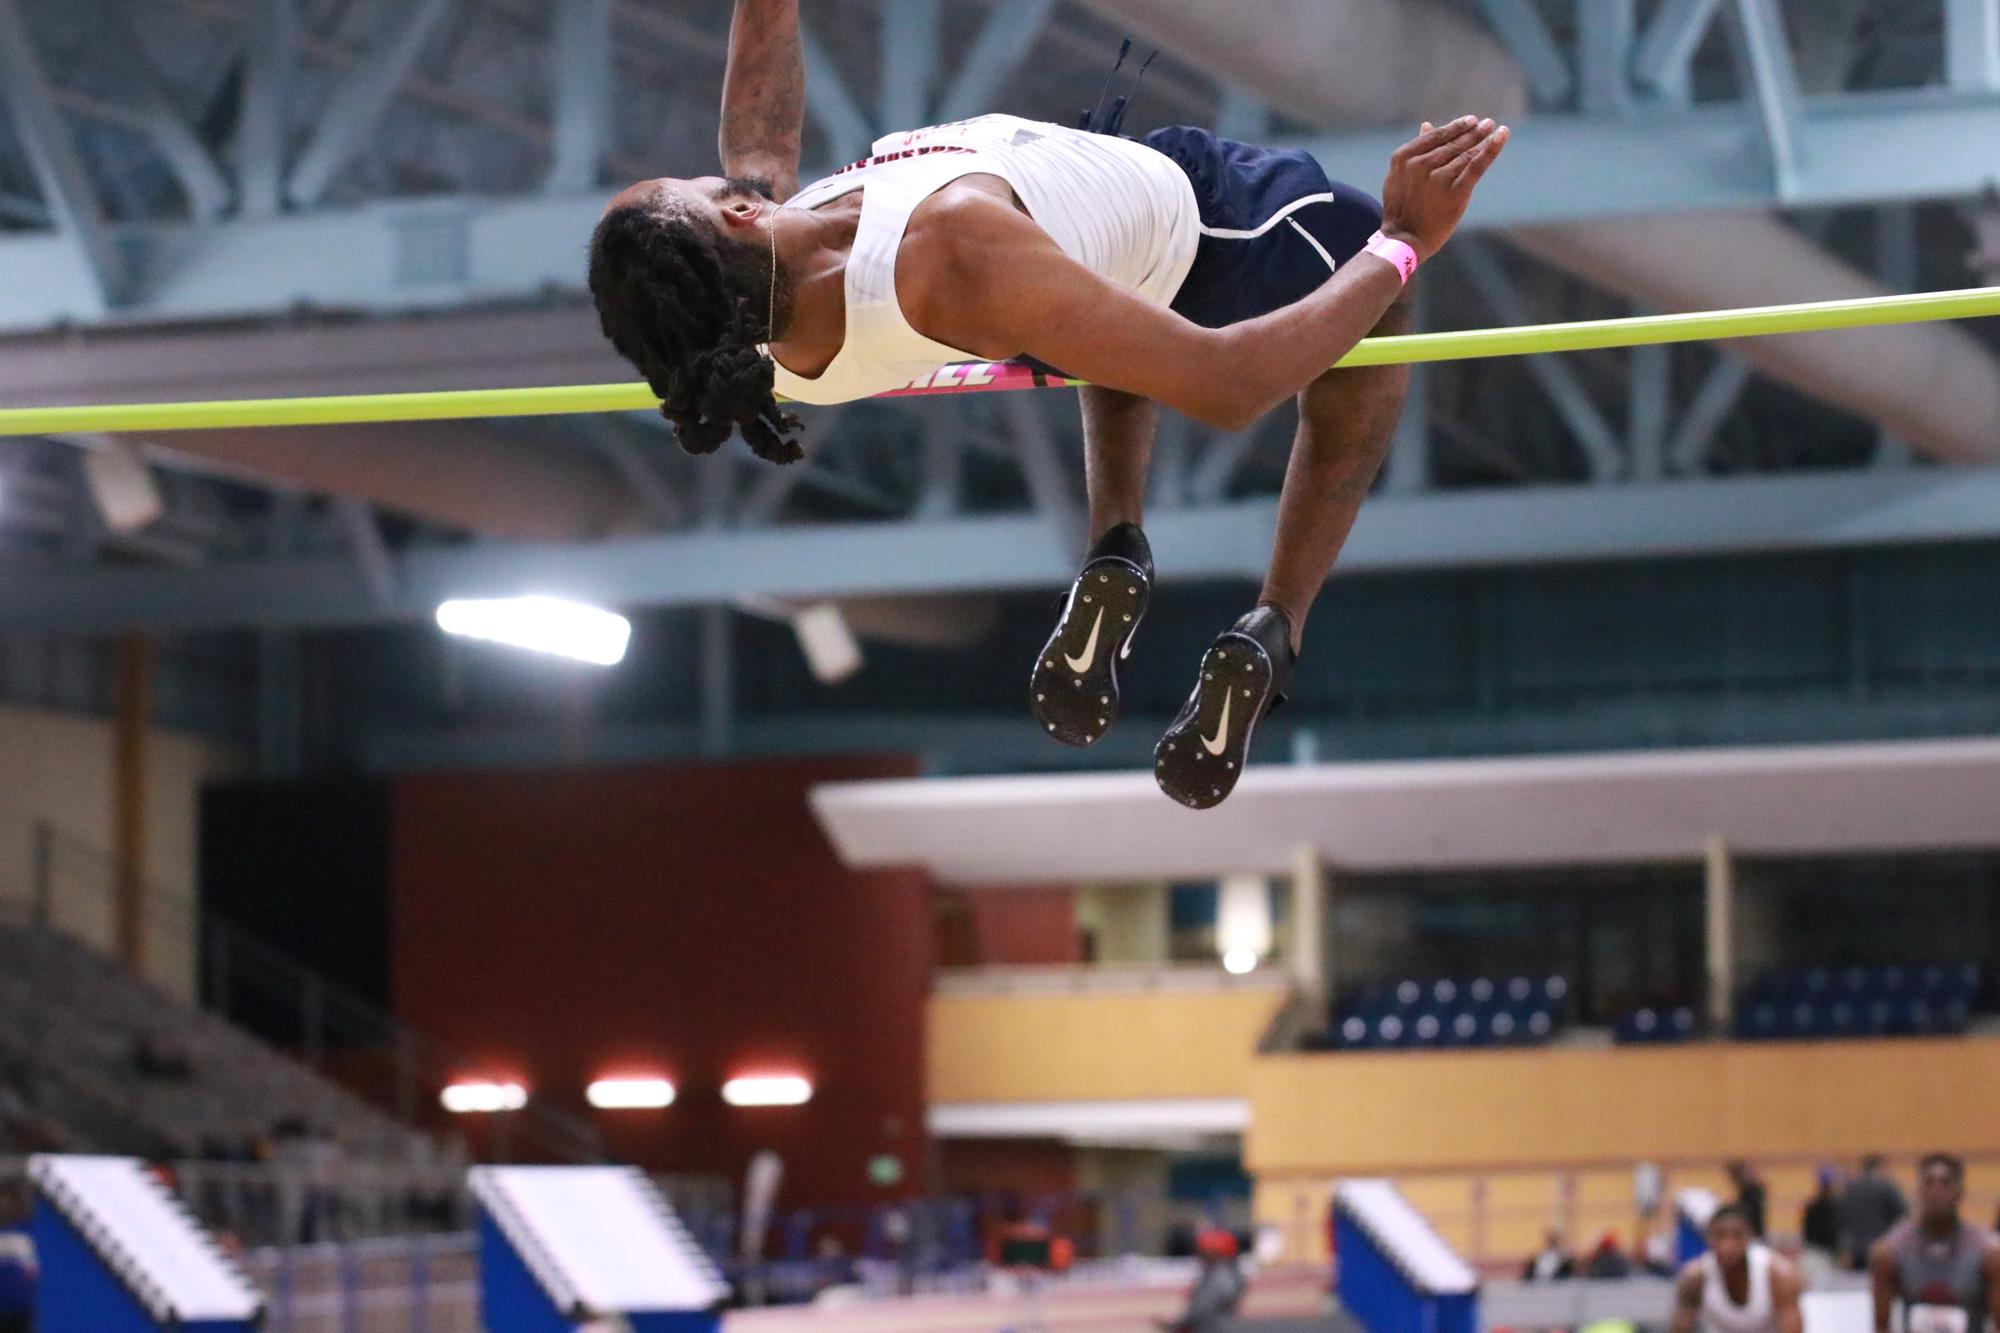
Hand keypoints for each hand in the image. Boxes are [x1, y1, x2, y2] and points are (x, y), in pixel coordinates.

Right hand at [1379, 116, 1509, 260]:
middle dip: (1472, 131)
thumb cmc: (1402, 208)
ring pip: (1465, 153)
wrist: (1404, 239)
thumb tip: (1427, 125)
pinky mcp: (1455, 192)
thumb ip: (1414, 151)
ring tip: (1493, 129)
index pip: (1436, 136)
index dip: (1455, 127)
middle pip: (1453, 143)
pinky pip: (1476, 166)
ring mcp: (1438, 177)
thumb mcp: (1399, 176)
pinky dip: (1492, 149)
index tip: (1470, 121)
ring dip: (1482, 138)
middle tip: (1487, 123)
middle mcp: (1420, 164)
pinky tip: (1502, 135)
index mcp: (1405, 157)